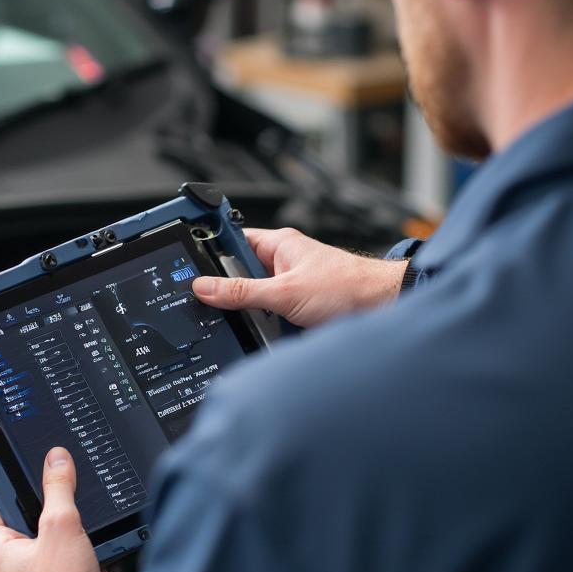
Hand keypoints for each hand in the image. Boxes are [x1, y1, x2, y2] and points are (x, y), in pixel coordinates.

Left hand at [0, 448, 124, 571]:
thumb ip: (58, 489)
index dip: (4, 479)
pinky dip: (96, 536)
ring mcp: (50, 569)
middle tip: (61, 471)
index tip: (16, 459)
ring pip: (61, 531)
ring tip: (87, 497)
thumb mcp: (58, 526)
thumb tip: (55, 460)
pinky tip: (107, 525)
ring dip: (76, 518)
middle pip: (31, 515)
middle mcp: (22, 560)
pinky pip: (85, 548)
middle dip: (48, 495)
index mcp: (2, 548)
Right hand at [192, 228, 407, 328]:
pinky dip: (268, 324)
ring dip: (254, 312)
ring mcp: (290, 285)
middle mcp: (283, 262)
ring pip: (255, 299)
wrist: (384, 310)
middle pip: (239, 276)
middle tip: (226, 304)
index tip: (188, 261)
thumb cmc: (349, 289)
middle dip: (233, 293)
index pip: (232, 240)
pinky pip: (270, 315)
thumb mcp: (285, 293)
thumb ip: (242, 293)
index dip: (211, 250)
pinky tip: (273, 331)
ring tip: (263, 318)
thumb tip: (204, 289)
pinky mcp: (298, 307)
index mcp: (278, 245)